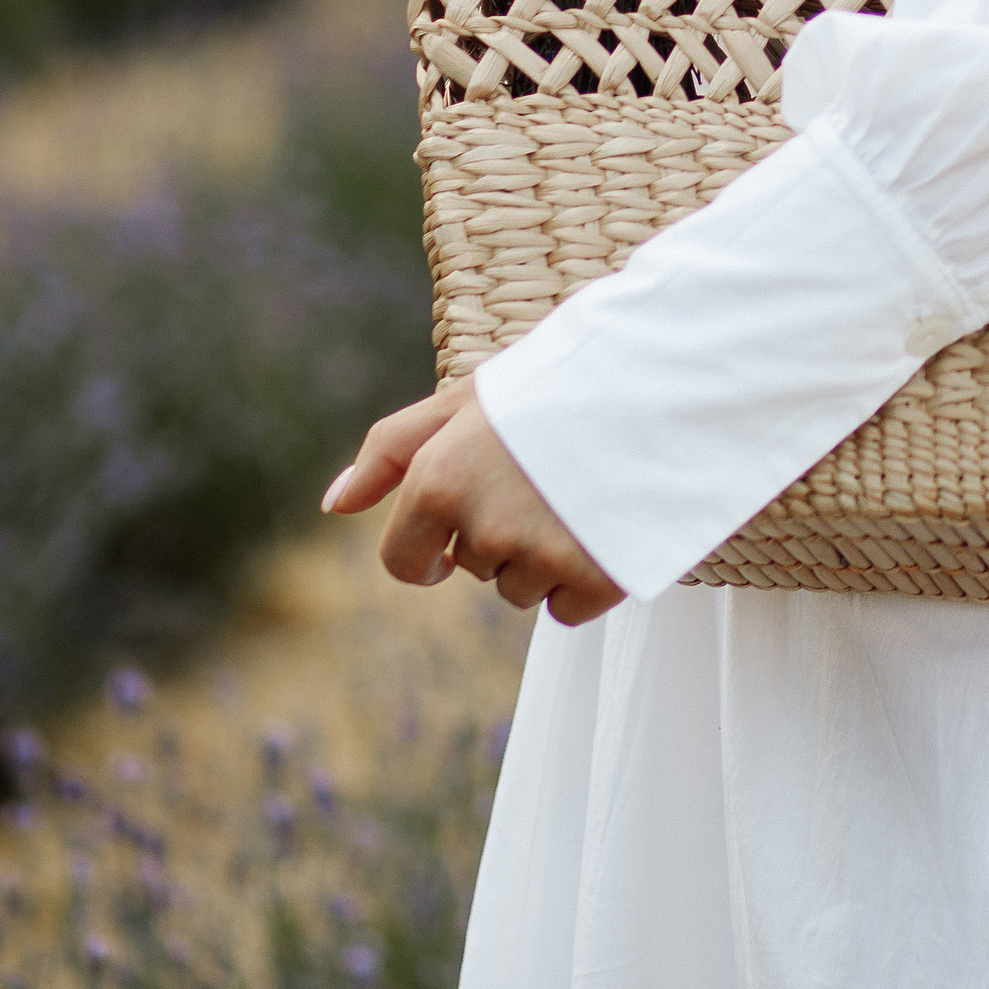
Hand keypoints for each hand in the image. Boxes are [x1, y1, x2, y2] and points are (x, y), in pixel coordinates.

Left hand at [322, 378, 624, 627]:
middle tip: (543, 480)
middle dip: (500, 535)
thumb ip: (390, 452)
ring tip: (578, 495)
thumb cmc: (550, 383)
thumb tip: (333, 504)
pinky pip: (567, 610)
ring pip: (521, 590)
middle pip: (475, 570)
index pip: (404, 561)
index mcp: (438, 482)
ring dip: (543, 558)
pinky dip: (583, 581)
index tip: (451, 550)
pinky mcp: (595, 579)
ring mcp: (540, 557)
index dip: (428, 557)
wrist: (655, 379)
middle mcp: (482, 528)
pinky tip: (602, 527)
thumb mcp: (462, 401)